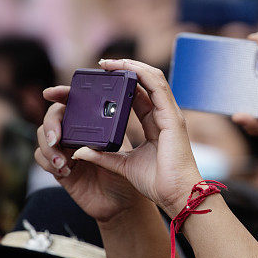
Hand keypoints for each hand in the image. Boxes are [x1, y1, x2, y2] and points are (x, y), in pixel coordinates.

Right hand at [35, 87, 144, 224]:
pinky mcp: (57, 167)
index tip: (50, 93)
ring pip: (43, 136)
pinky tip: (64, 171)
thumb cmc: (127, 173)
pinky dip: (47, 162)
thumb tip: (97, 123)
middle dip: (51, 125)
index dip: (60, 92)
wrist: (122, 203)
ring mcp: (65, 149)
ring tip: (62, 163)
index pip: (74, 100)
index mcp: (93, 122)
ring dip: (48, 148)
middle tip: (57, 139)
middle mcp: (77, 132)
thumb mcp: (123, 151)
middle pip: (53, 116)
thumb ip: (109, 138)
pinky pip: (40, 158)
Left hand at [43, 60, 201, 217]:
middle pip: (145, 83)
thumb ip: (104, 156)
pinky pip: (157, 86)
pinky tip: (126, 68)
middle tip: (102, 65)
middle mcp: (164, 115)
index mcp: (156, 124)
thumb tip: (80, 151)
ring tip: (109, 63)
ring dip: (131, 66)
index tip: (104, 78)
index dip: (123, 84)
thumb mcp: (124, 165)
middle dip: (125, 69)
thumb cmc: (157, 183)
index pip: (139, 96)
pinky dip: (141, 74)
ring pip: (152, 78)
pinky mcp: (172, 116)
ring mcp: (170, 114)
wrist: (177, 195)